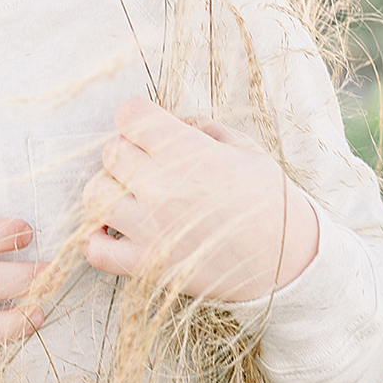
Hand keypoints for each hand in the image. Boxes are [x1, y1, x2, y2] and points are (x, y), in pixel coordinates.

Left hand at [81, 100, 318, 305]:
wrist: (288, 260)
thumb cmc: (270, 201)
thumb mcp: (245, 150)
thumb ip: (204, 129)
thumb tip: (175, 121)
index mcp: (187, 152)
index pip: (130, 116)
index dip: (137, 120)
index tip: (149, 131)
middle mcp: (161, 186)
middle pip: (111, 152)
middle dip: (126, 153)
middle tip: (147, 167)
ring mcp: (149, 228)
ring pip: (94, 195)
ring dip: (108, 191)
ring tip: (130, 198)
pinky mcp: (146, 265)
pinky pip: (95, 250)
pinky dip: (97, 240)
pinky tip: (115, 232)